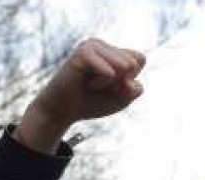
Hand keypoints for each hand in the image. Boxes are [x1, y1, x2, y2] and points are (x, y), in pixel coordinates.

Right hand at [15, 39, 145, 153]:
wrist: (64, 110)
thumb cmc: (94, 102)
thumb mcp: (123, 99)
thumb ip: (136, 87)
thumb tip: (128, 69)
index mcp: (112, 50)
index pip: (140, 59)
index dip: (131, 78)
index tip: (112, 84)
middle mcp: (102, 44)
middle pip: (133, 64)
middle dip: (121, 82)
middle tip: (100, 85)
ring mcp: (92, 45)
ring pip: (125, 66)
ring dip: (112, 83)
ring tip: (93, 83)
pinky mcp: (83, 52)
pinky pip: (110, 72)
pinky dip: (102, 83)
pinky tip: (86, 83)